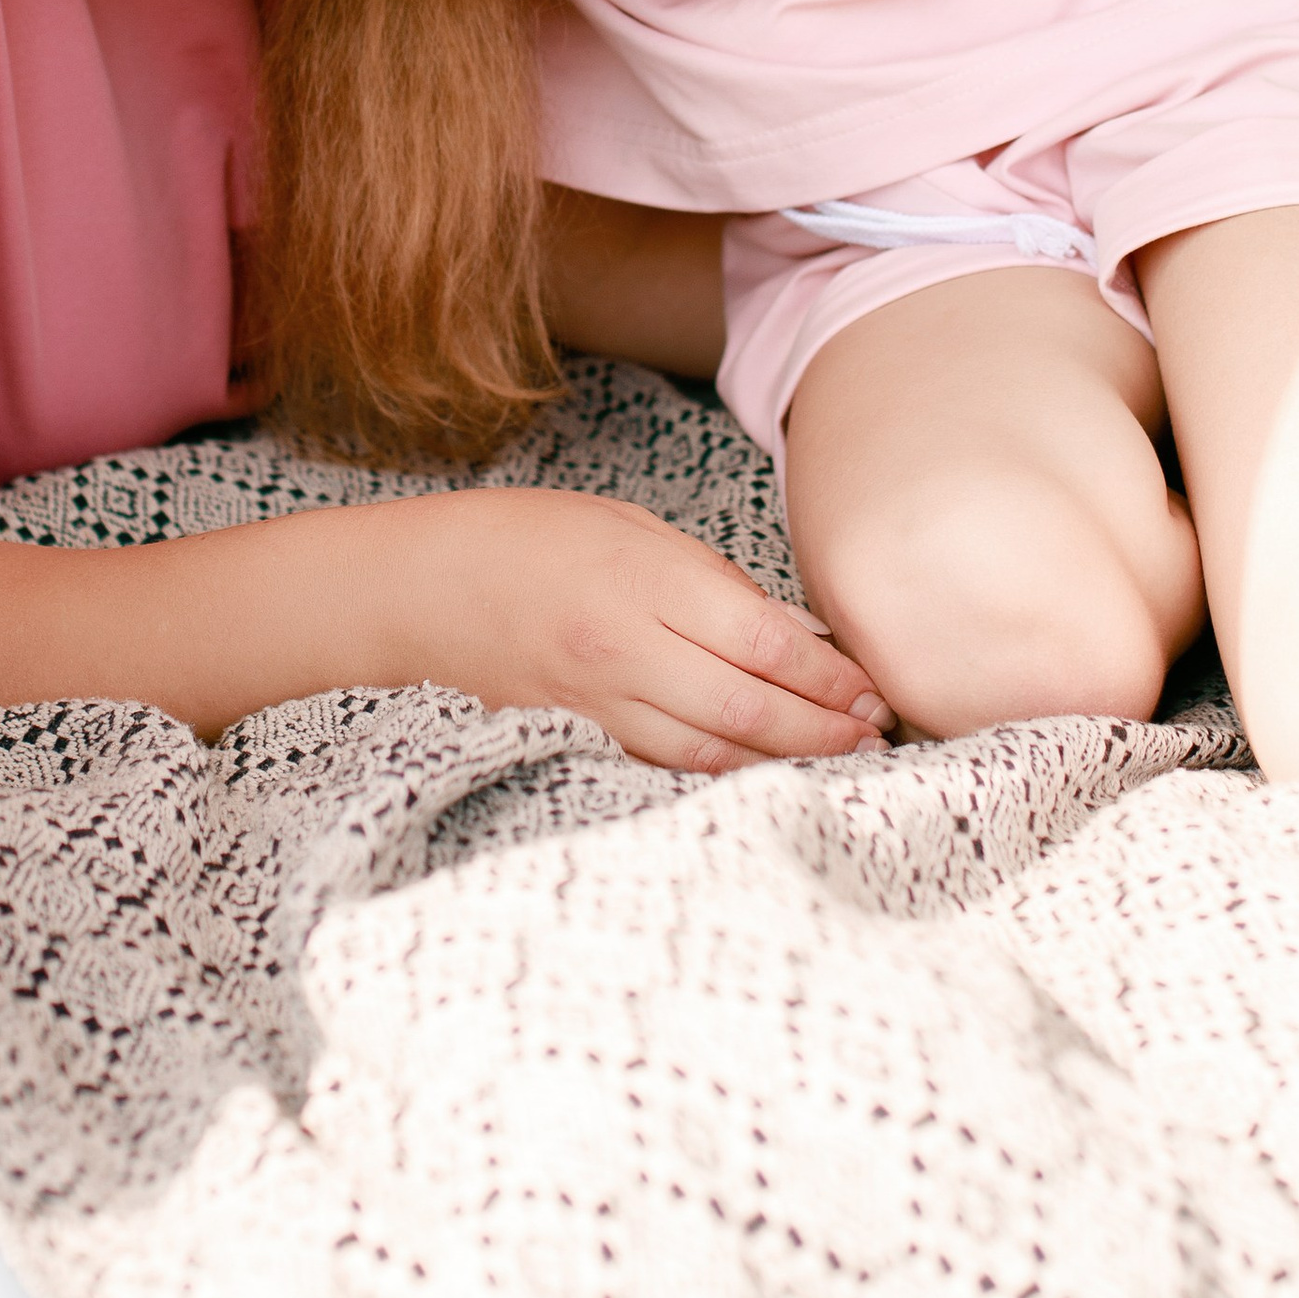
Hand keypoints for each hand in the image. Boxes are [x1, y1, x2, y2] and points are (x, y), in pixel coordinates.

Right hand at [369, 485, 889, 773]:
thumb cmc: (528, 535)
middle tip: (874, 735)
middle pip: (751, 710)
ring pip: (713, 752)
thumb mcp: (631, 526)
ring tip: (836, 761)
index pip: (766, 643)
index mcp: (648, 584)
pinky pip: (666, 762)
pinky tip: (759, 771)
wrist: (424, 585)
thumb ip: (709, 582)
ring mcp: (603, 703)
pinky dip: (721, 771)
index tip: (871, 689)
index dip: (829, 678)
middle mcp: (629, 651)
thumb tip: (786, 634)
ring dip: (782, 762)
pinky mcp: (583, 735)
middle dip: (823, 730)